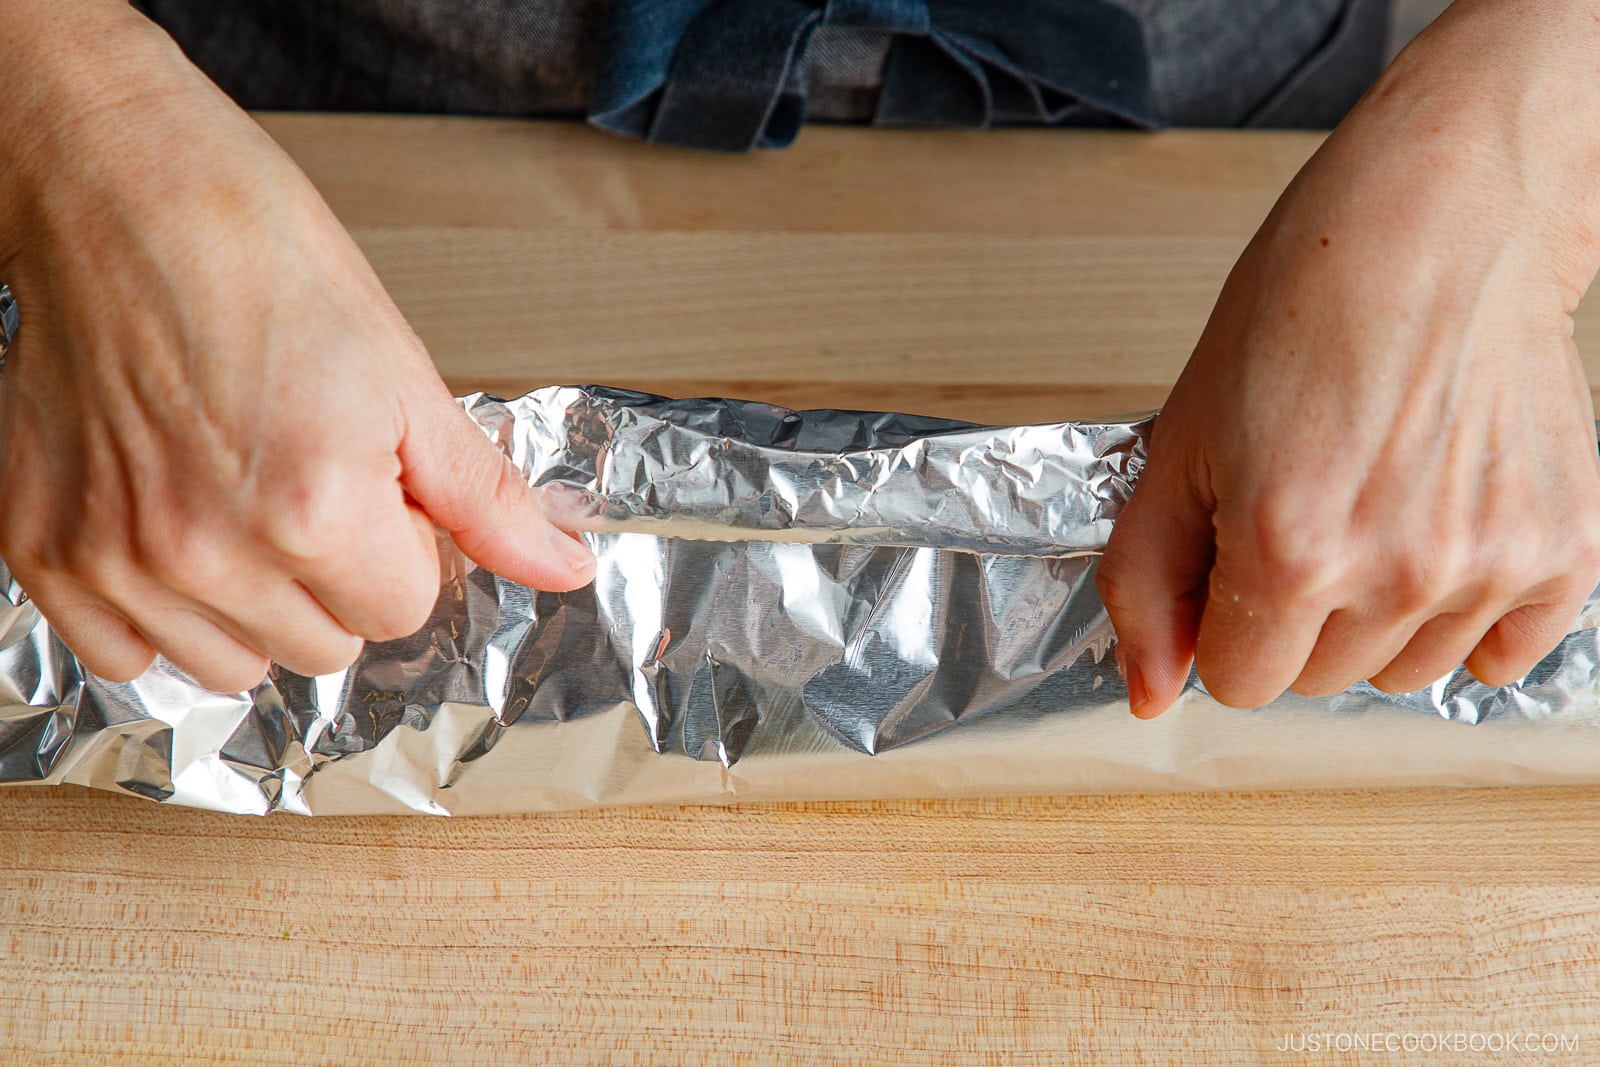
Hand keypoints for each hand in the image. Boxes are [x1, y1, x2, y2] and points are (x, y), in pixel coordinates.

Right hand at [0, 6, 594, 692]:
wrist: (122, 188)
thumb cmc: (258, 257)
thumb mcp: (404, 373)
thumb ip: (486, 495)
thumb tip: (565, 563)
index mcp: (317, 510)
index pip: (405, 611)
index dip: (404, 547)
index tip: (376, 488)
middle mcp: (211, 552)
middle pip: (326, 645)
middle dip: (338, 578)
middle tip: (307, 479)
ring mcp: (118, 560)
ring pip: (234, 664)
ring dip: (253, 606)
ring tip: (237, 499)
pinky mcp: (44, 551)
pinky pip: (122, 657)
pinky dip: (156, 613)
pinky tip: (169, 527)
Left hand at [1098, 0, 1599, 715]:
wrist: (1441, 222)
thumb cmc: (1305, 307)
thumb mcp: (1178, 441)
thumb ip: (1147, 580)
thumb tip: (1149, 692)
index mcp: (1290, 547)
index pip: (1236, 682)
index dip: (1223, 618)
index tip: (1236, 553)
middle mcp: (1400, 571)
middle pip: (1316, 682)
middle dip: (1290, 617)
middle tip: (1305, 507)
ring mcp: (1493, 563)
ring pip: (1403, 673)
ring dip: (1375, 619)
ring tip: (1374, 506)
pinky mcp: (1569, 547)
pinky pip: (1502, 655)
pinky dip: (1467, 614)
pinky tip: (1441, 526)